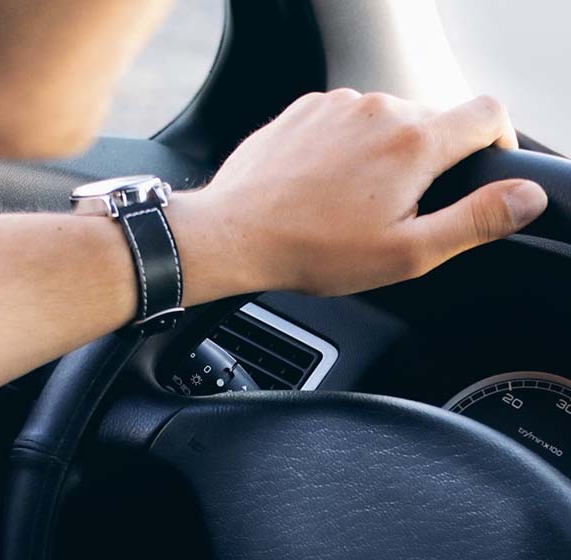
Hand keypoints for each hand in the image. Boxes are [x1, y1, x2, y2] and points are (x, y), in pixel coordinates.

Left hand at [170, 91, 546, 303]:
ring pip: (387, 121)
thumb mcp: (408, 251)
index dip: (498, 140)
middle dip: (431, 160)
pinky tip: (327, 182)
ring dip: (386, 154)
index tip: (484, 166)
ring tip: (355, 200)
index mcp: (414, 142)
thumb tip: (526, 196)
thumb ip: (476, 220)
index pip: (488, 114)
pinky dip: (349, 146)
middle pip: (433, 120)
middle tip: (401, 207)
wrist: (236, 234)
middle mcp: (379, 108)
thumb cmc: (315, 249)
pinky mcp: (306, 109)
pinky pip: (346, 120)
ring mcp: (337, 104)